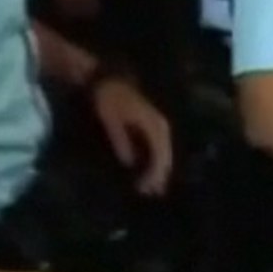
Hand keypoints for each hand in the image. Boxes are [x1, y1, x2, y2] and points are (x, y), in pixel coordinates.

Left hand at [92, 75, 172, 195]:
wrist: (107, 77)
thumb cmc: (108, 97)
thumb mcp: (110, 119)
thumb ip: (121, 140)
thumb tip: (130, 163)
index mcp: (153, 124)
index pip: (159, 155)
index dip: (153, 174)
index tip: (144, 189)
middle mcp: (161, 125)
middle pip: (165, 155)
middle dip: (158, 175)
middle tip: (150, 193)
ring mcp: (158, 124)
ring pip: (163, 152)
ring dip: (158, 169)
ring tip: (152, 187)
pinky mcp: (152, 124)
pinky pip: (158, 146)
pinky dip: (154, 159)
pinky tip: (148, 170)